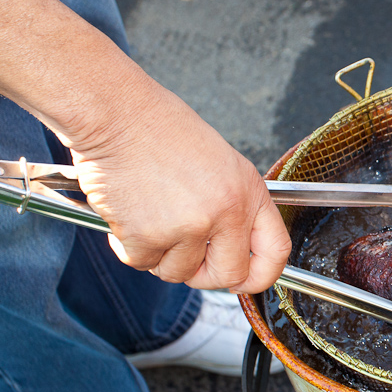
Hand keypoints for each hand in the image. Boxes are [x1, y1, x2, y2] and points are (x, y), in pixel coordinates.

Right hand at [61, 79, 290, 291]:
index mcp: (247, 191)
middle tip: (185, 255)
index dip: (262, 274)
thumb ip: (231, 205)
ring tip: (151, 216)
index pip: (276, 252)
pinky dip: (129, 246)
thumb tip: (231, 248)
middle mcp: (225, 212)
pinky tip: (128, 214)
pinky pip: (142, 262)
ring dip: (161, 255)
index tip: (247, 278)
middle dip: (204, 275)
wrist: (116, 113)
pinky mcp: (148, 236)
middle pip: (228, 275)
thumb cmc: (159, 129)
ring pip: (179, 273)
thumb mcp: (219, 162)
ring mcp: (188, 226)